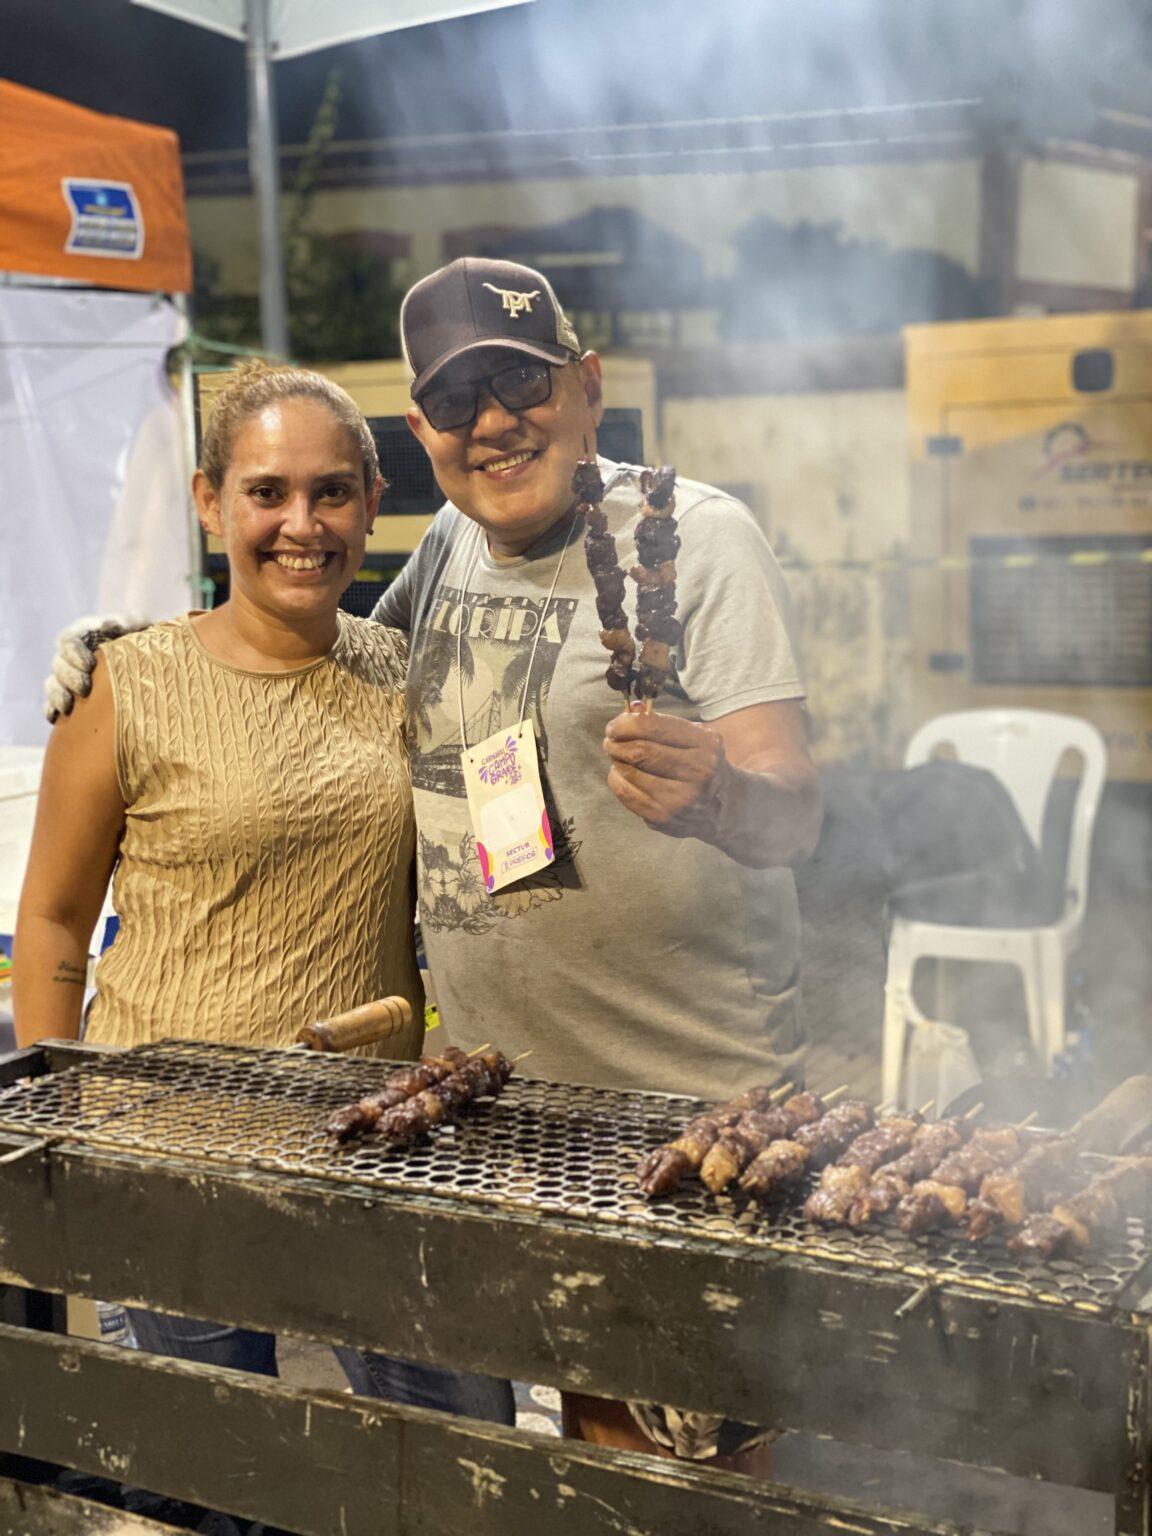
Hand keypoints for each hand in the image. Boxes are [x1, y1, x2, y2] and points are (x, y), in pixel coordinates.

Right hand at [43, 613, 150, 722]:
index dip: (74, 653)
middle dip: (69, 678)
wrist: (146, 661)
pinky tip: (57, 719)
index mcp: (83, 635)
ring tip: (70, 708)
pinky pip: (52, 704)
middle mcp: (71, 656)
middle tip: (85, 689)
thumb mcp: (138, 626)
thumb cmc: (141, 638)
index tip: (89, 665)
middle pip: (59, 665)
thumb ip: (126, 622)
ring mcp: (67, 677)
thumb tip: (110, 624)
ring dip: (58, 696)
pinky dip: (52, 711)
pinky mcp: (69, 696)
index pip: (67, 641)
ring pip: (53, 684)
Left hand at [602, 706, 727, 831]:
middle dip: (617, 743)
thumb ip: (663, 722)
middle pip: (640, 751)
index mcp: (706, 745)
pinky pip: (626, 794)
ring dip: (616, 761)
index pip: (655, 728)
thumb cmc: (702, 764)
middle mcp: (697, 772)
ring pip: (629, 773)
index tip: (614, 725)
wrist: (724, 808)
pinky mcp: (663, 817)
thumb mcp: (695, 738)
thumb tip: (631, 709)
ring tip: (617, 756)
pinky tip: (622, 775)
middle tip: (610, 741)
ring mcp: (680, 798)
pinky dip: (617, 780)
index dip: (627, 724)